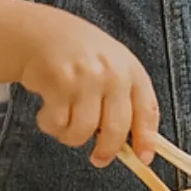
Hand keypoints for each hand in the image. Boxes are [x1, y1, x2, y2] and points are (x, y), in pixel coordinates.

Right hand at [15, 5, 160, 166]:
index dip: (146, 139)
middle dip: (106, 151)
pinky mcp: (59, 82)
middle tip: (99, 159)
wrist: (43, 32)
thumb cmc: (82, 56)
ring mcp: (86, 78)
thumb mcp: (114, 68)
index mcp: (131, 70)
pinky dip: (51, 126)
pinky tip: (48, 112)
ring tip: (66, 124)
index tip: (143, 158)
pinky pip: (58, 123)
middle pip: (116, 129)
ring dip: (71, 136)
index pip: (146, 110)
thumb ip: (126, 100)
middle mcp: (112, 73)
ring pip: (83, 131)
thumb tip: (135, 146)